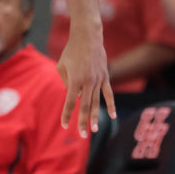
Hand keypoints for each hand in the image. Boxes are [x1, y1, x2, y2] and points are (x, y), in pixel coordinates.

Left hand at [57, 23, 115, 137]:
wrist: (87, 37)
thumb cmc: (70, 51)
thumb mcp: (61, 66)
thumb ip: (66, 82)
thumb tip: (74, 94)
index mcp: (75, 80)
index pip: (70, 102)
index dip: (67, 114)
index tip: (64, 125)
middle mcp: (88, 82)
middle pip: (85, 106)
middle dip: (82, 121)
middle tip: (81, 135)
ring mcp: (98, 80)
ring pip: (97, 102)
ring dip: (95, 116)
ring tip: (93, 130)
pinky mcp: (105, 77)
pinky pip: (108, 94)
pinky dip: (110, 105)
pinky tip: (113, 116)